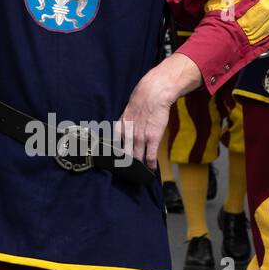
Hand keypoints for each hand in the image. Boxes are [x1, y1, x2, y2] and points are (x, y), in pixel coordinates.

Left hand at [117, 53, 201, 169]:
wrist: (153, 94)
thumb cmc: (141, 101)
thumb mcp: (127, 113)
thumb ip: (125, 124)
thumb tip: (124, 133)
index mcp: (120, 128)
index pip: (115, 148)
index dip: (115, 157)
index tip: (117, 165)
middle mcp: (128, 135)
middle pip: (125, 156)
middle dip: (126, 166)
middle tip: (129, 174)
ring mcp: (140, 138)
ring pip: (137, 158)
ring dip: (139, 168)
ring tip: (140, 175)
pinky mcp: (152, 138)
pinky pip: (150, 156)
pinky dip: (150, 165)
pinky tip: (151, 170)